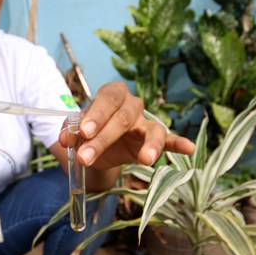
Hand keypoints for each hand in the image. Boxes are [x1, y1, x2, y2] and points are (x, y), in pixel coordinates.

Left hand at [65, 81, 194, 170]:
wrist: (98, 147)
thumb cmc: (89, 131)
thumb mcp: (76, 130)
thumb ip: (71, 131)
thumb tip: (66, 139)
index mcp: (113, 94)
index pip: (107, 99)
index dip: (96, 115)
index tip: (84, 133)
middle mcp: (132, 105)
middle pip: (123, 118)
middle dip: (104, 138)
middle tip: (86, 155)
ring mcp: (146, 122)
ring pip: (153, 130)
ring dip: (150, 146)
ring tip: (146, 160)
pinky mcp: (155, 140)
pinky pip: (169, 140)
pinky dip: (179, 144)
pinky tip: (189, 148)